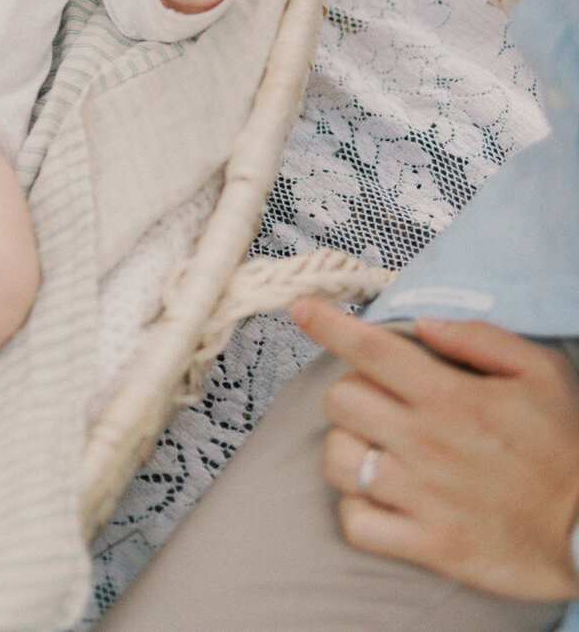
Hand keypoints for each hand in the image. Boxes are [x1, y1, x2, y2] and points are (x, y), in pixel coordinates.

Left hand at [292, 297, 578, 601]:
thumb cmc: (566, 447)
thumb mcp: (540, 373)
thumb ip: (479, 338)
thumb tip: (423, 324)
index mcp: (451, 396)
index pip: (370, 349)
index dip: (328, 325)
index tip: (302, 310)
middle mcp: (427, 443)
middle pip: (341, 400)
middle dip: (349, 392)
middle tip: (378, 401)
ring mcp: (424, 498)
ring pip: (339, 459)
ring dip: (349, 449)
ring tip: (376, 448)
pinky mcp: (429, 545)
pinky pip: (356, 522)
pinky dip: (358, 509)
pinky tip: (380, 497)